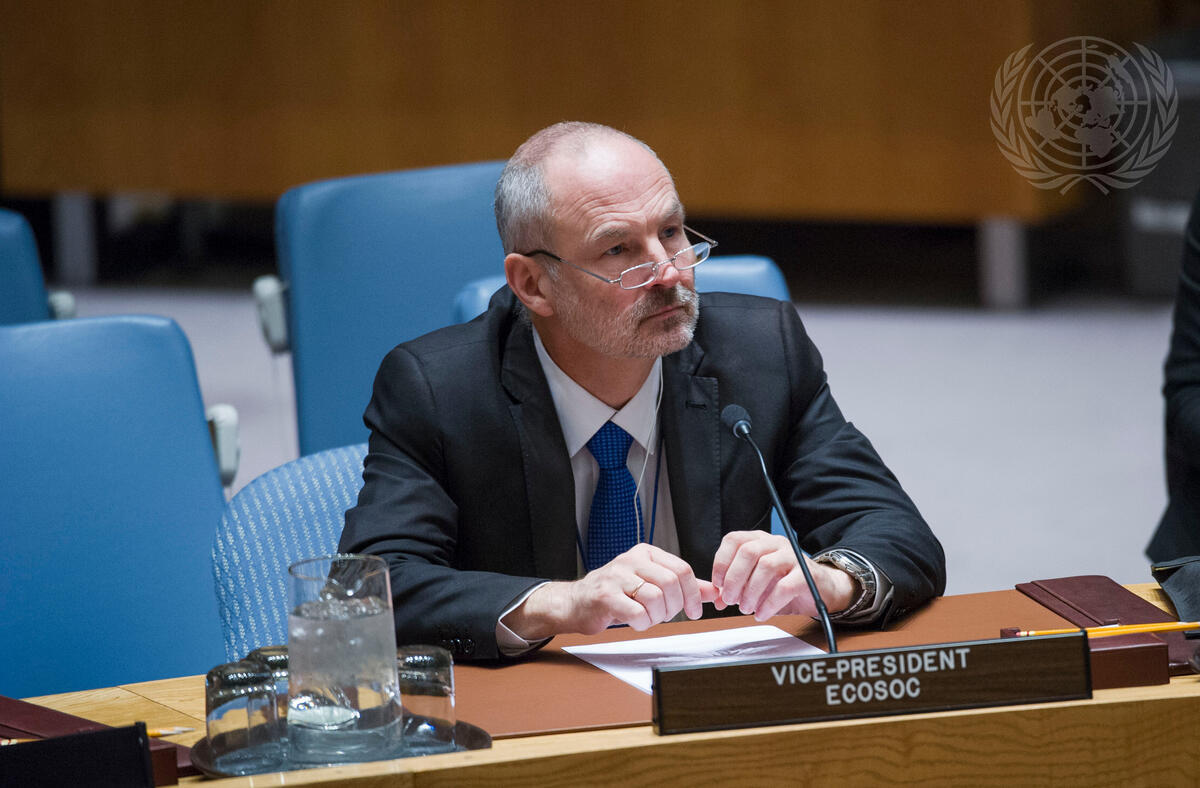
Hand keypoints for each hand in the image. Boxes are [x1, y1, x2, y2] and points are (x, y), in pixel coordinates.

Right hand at [503, 543, 719, 639]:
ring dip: (656, 616)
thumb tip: (713, 593)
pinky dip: (642, 623)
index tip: (693, 611)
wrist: (576, 602)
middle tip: (664, 615)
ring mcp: (616, 576)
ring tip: (646, 617)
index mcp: (645, 553)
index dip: (693, 594)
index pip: (682, 569)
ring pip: (656, 598)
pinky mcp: (605, 596)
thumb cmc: (616, 594)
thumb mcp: (651, 583)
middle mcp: (631, 559)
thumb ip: (682, 587)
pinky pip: (637, 613)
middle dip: (674, 607)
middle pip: (671, 583)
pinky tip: (635, 621)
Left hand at [711, 531, 856, 620]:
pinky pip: (784, 586)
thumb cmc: (785, 584)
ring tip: (746, 608)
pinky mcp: (806, 574)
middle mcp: (775, 543)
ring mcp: (792, 557)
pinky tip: (762, 614)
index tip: (718, 584)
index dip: (722, 562)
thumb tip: (716, 600)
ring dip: (751, 591)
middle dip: (735, 579)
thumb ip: (736, 589)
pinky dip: (769, 603)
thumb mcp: (756, 584)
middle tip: (730, 600)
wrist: (821, 590)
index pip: (734, 540)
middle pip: (748, 552)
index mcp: (759, 540)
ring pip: (766, 567)